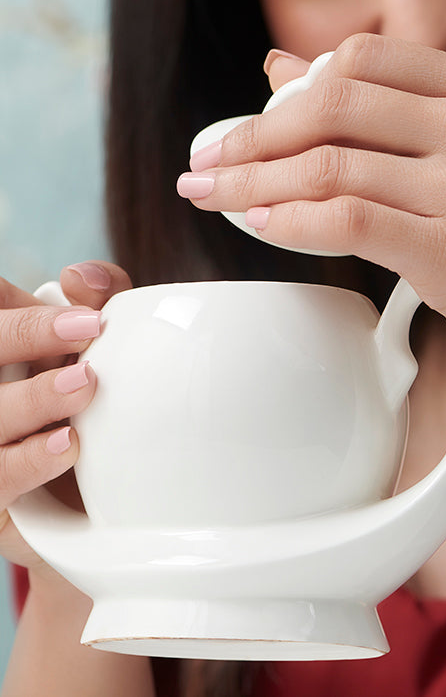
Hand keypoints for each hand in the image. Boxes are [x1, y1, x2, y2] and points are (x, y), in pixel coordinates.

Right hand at [0, 262, 130, 579]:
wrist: (101, 503)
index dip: (13, 305)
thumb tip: (81, 276)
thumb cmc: (98, 406)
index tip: (76, 310)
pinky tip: (69, 445)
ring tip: (84, 385)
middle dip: (25, 335)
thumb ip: (96, 299)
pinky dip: (29, 461)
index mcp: (2, 346)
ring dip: (32, 398)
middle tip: (89, 330)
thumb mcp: (98, 348)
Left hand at [179, 34, 445, 409]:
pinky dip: (292, 221)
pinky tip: (261, 225)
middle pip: (335, 103)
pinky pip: (346, 220)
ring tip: (213, 196)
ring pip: (330, 164)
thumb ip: (379, 111)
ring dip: (255, 182)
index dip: (289, 91)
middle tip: (207, 163)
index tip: (246, 126)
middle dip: (254, 135)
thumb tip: (278, 67)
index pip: (360, 60)